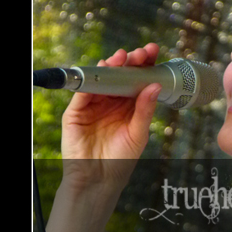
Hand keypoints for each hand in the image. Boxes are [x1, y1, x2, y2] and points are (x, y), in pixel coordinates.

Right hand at [60, 43, 160, 192]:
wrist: (98, 179)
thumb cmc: (121, 159)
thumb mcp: (138, 133)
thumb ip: (145, 110)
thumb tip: (155, 85)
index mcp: (129, 106)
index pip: (137, 80)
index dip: (144, 65)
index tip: (153, 51)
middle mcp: (112, 102)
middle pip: (120, 75)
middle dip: (130, 61)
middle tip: (140, 53)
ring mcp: (94, 104)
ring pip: (102, 79)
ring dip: (112, 65)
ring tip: (122, 58)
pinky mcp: (76, 111)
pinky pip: (83, 91)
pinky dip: (91, 79)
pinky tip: (102, 69)